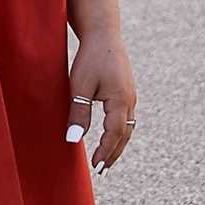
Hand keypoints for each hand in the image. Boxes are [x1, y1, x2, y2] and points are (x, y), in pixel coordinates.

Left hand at [67, 30, 135, 171]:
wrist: (104, 34)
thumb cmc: (90, 58)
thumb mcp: (79, 87)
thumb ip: (78, 113)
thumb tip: (73, 140)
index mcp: (120, 100)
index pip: (114, 135)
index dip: (105, 152)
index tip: (96, 167)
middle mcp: (130, 100)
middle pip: (125, 135)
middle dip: (114, 154)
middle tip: (102, 170)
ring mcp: (131, 95)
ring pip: (127, 127)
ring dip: (118, 144)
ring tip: (106, 158)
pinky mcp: (127, 91)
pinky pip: (126, 118)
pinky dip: (119, 132)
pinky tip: (111, 135)